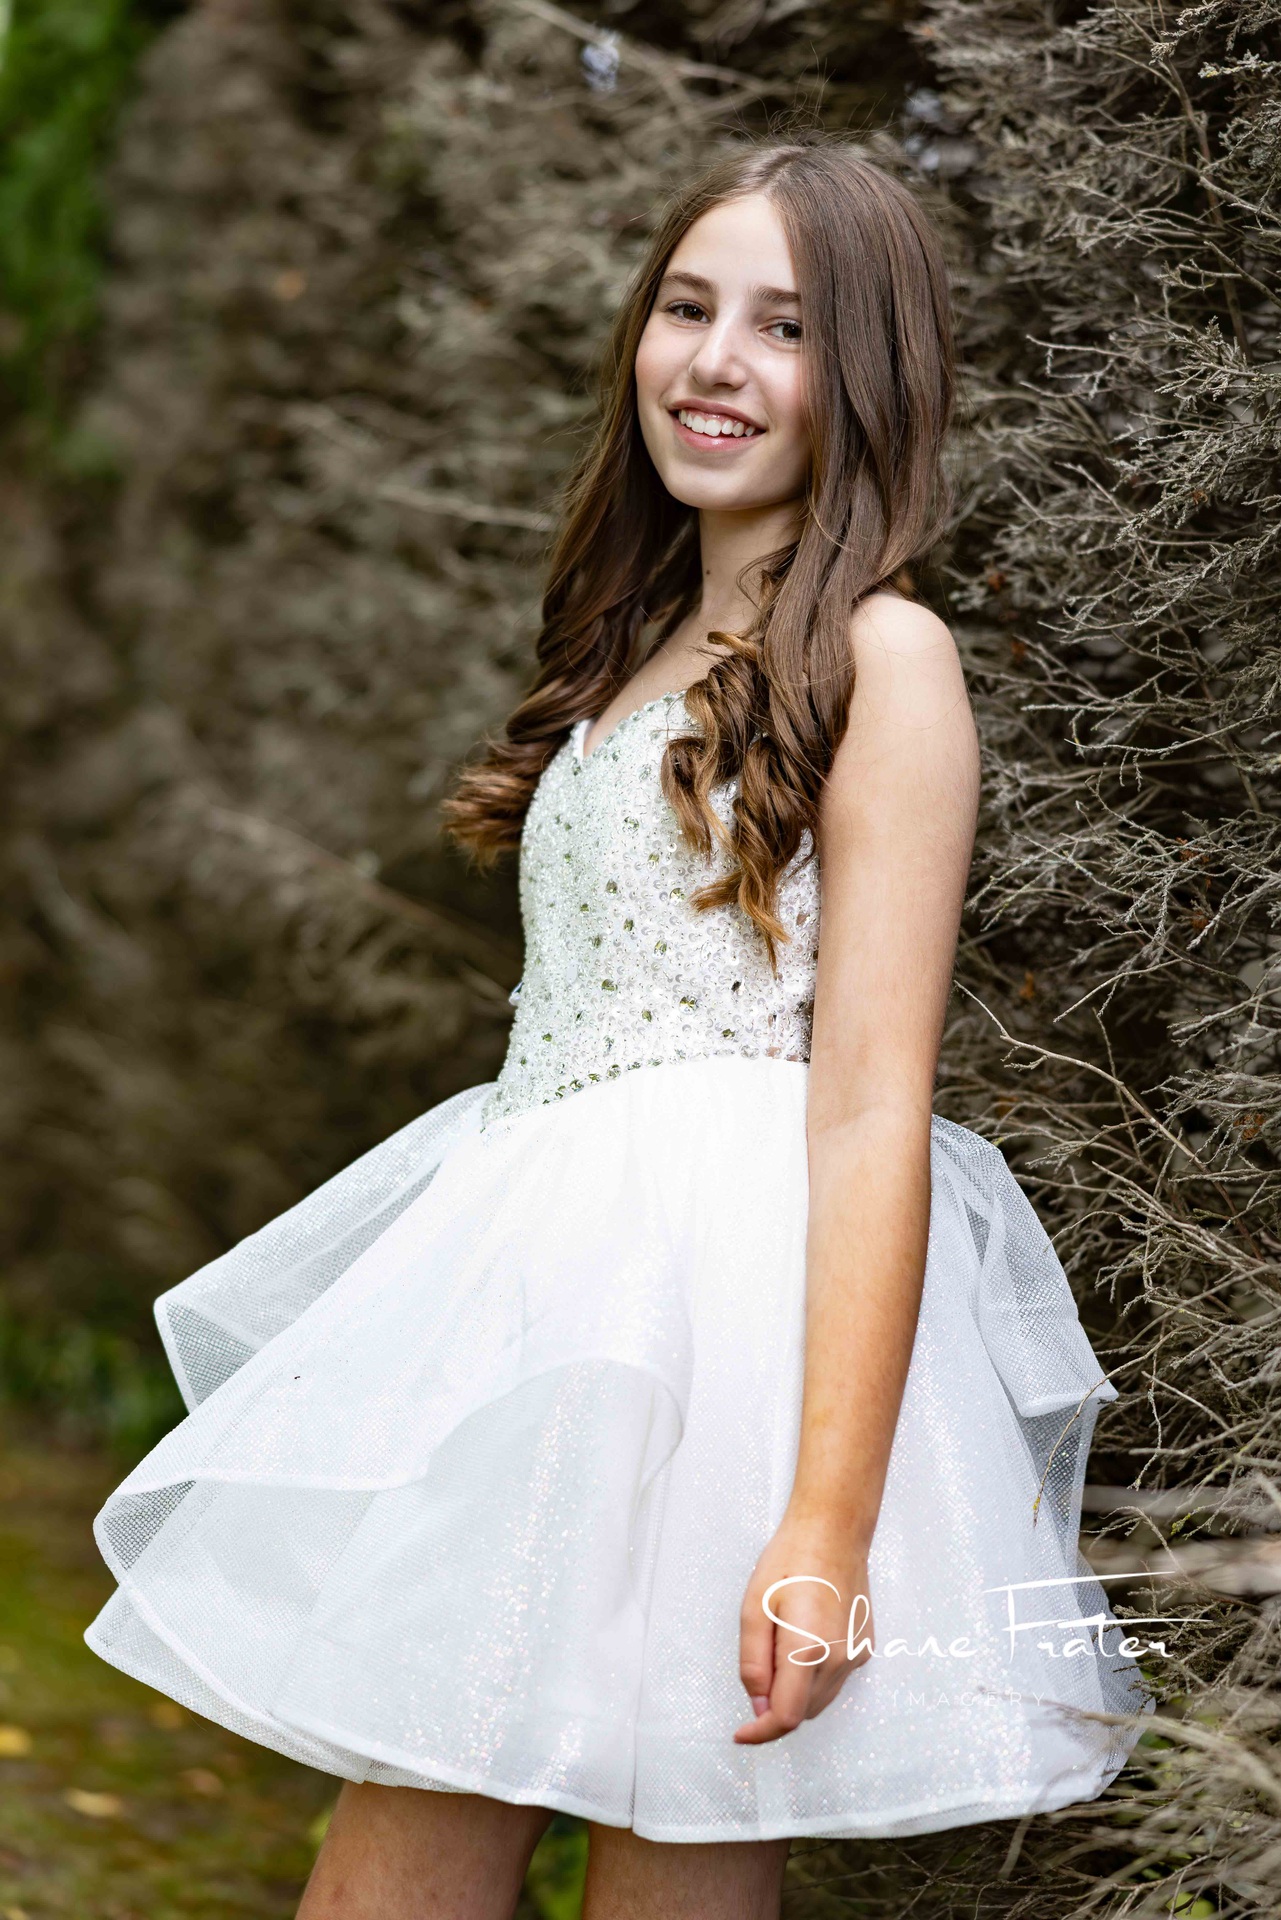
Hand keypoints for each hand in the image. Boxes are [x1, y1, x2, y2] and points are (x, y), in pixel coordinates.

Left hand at [733, 1507, 873, 1744]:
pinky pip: (835, 1680)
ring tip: (780, 1644)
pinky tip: (803, 1638)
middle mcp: (839, 1660)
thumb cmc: (791, 1561)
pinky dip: (814, 1677)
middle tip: (759, 1666)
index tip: (741, 1734)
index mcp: (808, 1650)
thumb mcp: (754, 1608)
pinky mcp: (864, 1647)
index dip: (761, 1733)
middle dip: (775, 1706)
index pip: (785, 1717)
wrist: (834, 1531)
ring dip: (795, 1693)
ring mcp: (856, 1655)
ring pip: (820, 1700)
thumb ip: (753, 1663)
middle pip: (802, 1711)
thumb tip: (758, 1704)